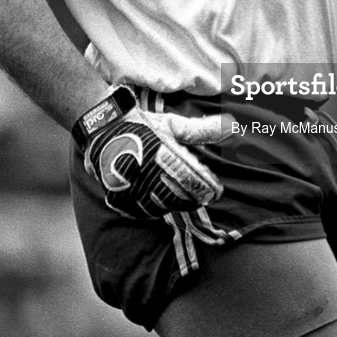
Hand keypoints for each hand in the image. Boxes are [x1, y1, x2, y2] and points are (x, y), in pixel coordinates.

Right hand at [77, 90, 229, 217]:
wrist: (104, 127)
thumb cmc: (143, 124)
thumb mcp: (173, 124)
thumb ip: (202, 130)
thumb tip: (232, 126)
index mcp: (167, 157)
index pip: (196, 183)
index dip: (209, 189)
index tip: (216, 190)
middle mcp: (151, 176)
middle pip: (182, 198)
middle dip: (194, 198)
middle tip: (201, 194)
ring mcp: (134, 189)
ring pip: (163, 207)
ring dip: (176, 204)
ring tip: (183, 197)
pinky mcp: (121, 197)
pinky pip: (143, 212)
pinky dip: (155, 208)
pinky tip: (160, 200)